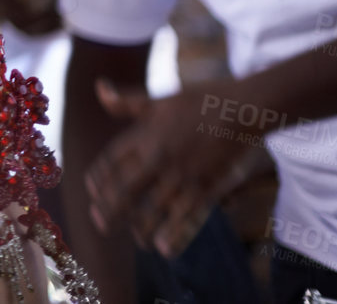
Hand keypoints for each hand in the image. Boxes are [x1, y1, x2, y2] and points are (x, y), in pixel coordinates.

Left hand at [85, 78, 274, 257]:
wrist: (244, 107)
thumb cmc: (202, 99)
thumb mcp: (160, 99)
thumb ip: (127, 102)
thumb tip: (99, 88)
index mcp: (146, 134)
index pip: (112, 160)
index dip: (99, 177)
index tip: (91, 190)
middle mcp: (160, 156)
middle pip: (127, 188)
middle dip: (110, 209)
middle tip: (98, 223)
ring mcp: (184, 173)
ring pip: (154, 207)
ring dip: (140, 225)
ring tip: (133, 238)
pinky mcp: (208, 186)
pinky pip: (187, 215)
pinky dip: (173, 233)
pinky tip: (162, 247)